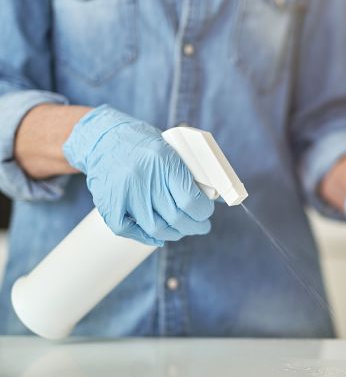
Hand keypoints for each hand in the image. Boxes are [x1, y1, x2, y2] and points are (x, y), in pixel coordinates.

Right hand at [63, 105, 213, 245]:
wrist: (102, 138)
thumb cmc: (142, 143)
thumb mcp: (169, 149)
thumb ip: (186, 173)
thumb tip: (211, 197)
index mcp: (163, 160)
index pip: (191, 200)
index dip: (203, 212)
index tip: (206, 212)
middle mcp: (143, 177)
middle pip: (176, 218)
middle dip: (194, 226)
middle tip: (201, 226)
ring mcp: (124, 193)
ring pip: (156, 229)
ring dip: (174, 234)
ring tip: (182, 230)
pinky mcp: (109, 204)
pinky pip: (129, 230)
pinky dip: (146, 237)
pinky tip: (158, 236)